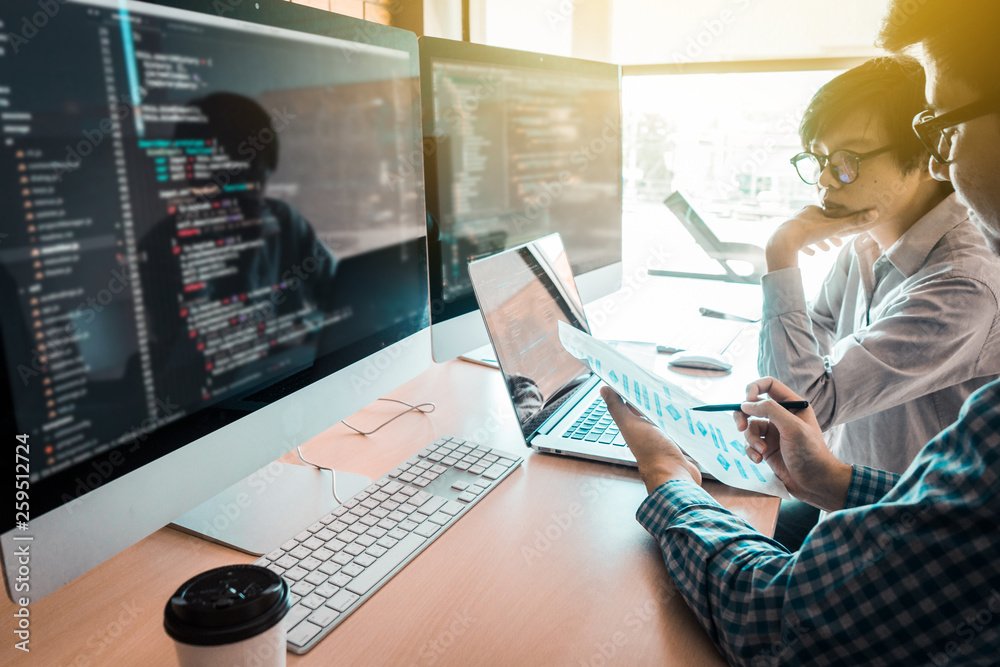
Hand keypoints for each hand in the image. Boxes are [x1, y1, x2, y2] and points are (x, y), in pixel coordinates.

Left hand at [601, 387, 701, 493]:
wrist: (675, 477)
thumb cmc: (652, 453)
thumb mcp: (631, 425)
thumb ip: (617, 408)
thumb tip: (604, 389)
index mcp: (635, 427)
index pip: (632, 404)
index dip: (634, 391)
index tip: (639, 376)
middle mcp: (648, 433)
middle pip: (651, 411)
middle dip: (656, 398)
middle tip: (663, 383)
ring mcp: (665, 440)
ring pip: (667, 419)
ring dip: (671, 409)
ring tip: (678, 395)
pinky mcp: (680, 445)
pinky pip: (681, 429)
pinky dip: (684, 422)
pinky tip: (691, 414)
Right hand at [734, 377, 852, 510]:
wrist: (816, 484)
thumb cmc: (810, 453)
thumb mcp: (792, 427)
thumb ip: (770, 410)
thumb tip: (745, 404)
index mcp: (793, 405)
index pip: (769, 385)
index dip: (754, 389)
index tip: (746, 402)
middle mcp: (782, 416)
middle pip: (752, 405)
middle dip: (743, 415)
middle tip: (740, 427)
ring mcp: (773, 433)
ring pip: (749, 426)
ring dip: (750, 439)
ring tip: (760, 451)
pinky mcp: (766, 449)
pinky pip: (750, 443)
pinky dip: (751, 451)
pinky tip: (759, 460)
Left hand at [765, 206, 878, 270]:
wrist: (784, 241)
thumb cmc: (810, 232)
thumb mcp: (834, 227)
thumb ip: (854, 222)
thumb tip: (876, 212)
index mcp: (812, 210)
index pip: (828, 216)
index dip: (837, 225)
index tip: (843, 234)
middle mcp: (801, 216)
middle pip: (819, 225)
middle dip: (828, 235)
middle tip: (836, 244)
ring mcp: (792, 227)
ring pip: (808, 234)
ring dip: (818, 241)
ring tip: (825, 250)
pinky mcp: (785, 239)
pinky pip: (797, 242)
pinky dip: (806, 247)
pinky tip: (812, 254)